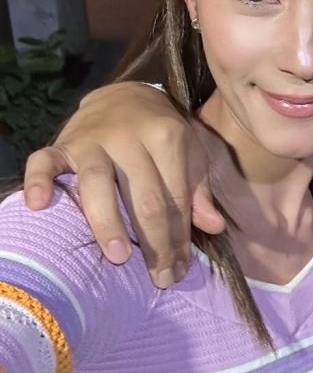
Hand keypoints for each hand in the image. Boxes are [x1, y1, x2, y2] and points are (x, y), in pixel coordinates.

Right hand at [23, 82, 224, 287]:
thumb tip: (213, 226)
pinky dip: (39, 181)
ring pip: (97, 184)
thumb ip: (199, 189)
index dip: (179, 236)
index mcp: (167, 136)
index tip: (180, 269)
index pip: (174, 196)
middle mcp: (130, 137)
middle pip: (144, 196)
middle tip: (159, 278)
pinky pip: (44, 161)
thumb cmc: (162, 132)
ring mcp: (92, 140)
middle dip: (154, 242)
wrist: (126, 94)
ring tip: (119, 257)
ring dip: (108, 223)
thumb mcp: (190, 153)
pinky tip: (39, 205)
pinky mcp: (63, 143)